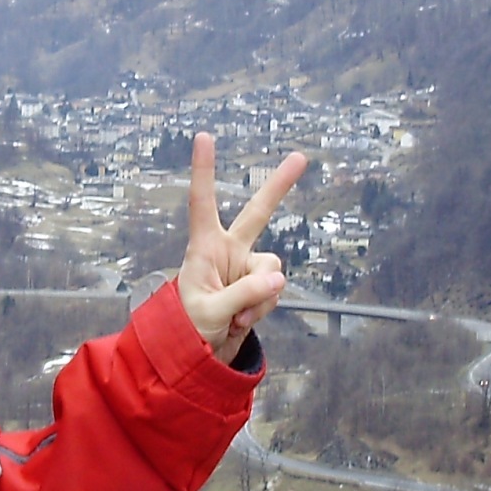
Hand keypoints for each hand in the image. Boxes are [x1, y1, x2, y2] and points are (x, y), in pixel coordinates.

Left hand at [177, 134, 305, 362]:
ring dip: (261, 297)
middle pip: (258, 213)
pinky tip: (242, 321)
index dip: (204, 170)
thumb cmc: (189, 328)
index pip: (202, 203)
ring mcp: (246, 268)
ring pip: (272, 269)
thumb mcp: (211, 312)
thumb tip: (279, 279)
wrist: (198, 354)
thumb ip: (245, 294)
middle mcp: (228, 250)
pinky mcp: (260, 287)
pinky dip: (264, 308)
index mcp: (203, 247)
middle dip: (280, 186)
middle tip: (301, 156)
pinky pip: (275, 292)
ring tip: (235, 317)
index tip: (203, 136)